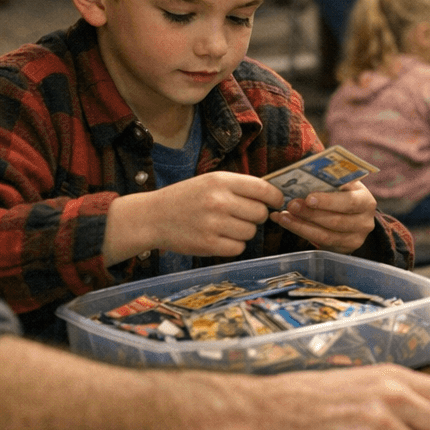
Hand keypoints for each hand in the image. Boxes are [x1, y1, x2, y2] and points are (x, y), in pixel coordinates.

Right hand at [104, 172, 280, 263]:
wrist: (153, 217)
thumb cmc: (185, 198)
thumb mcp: (210, 181)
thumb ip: (239, 186)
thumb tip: (272, 195)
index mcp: (221, 181)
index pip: (264, 189)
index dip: (275, 198)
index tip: (275, 202)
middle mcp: (219, 201)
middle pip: (260, 213)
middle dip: (256, 216)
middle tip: (241, 215)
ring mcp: (214, 224)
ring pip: (251, 232)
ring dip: (244, 231)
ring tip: (226, 226)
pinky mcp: (208, 245)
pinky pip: (238, 248)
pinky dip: (233, 245)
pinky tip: (219, 237)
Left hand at [275, 179, 377, 254]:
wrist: (353, 213)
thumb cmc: (343, 192)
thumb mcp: (342, 182)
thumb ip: (329, 179)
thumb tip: (304, 172)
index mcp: (365, 201)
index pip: (349, 202)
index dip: (328, 201)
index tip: (308, 198)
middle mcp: (364, 223)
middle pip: (335, 221)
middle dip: (310, 214)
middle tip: (290, 205)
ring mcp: (355, 239)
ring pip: (325, 236)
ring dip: (301, 226)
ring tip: (283, 216)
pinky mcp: (343, 250)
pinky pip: (320, 244)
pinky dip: (301, 233)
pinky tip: (287, 223)